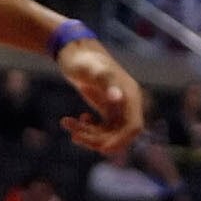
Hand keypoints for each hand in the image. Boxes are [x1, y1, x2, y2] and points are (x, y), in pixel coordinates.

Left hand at [55, 35, 145, 157]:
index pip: (134, 127)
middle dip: (97, 139)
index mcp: (130, 95)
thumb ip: (106, 82)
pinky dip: (86, 129)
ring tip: (66, 123)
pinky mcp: (107, 109)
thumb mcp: (92, 70)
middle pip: (119, 135)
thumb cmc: (83, 59)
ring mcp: (117, 107)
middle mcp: (127, 103)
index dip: (121, 141)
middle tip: (74, 136)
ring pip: (107, 134)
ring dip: (87, 134)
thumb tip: (118, 99)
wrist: (74, 51)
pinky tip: (72, 121)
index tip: (101, 149)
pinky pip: (100, 129)